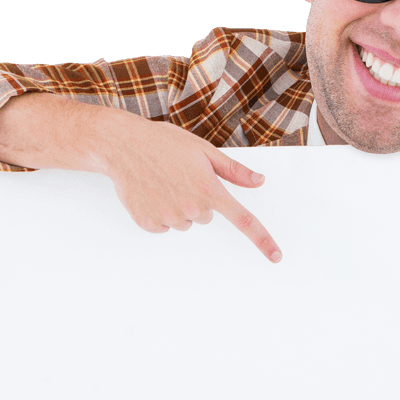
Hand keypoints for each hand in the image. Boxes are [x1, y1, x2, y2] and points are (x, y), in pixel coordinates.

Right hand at [106, 120, 281, 262]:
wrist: (123, 145)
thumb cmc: (165, 143)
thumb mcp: (203, 149)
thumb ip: (233, 170)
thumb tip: (259, 182)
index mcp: (209, 189)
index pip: (243, 220)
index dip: (262, 239)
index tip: (276, 256)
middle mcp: (191, 208)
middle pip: (206, 216)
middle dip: (198, 199)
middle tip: (181, 177)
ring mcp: (168, 217)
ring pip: (185, 222)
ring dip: (178, 206)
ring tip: (163, 181)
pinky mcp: (148, 224)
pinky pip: (164, 226)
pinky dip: (160, 212)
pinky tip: (150, 192)